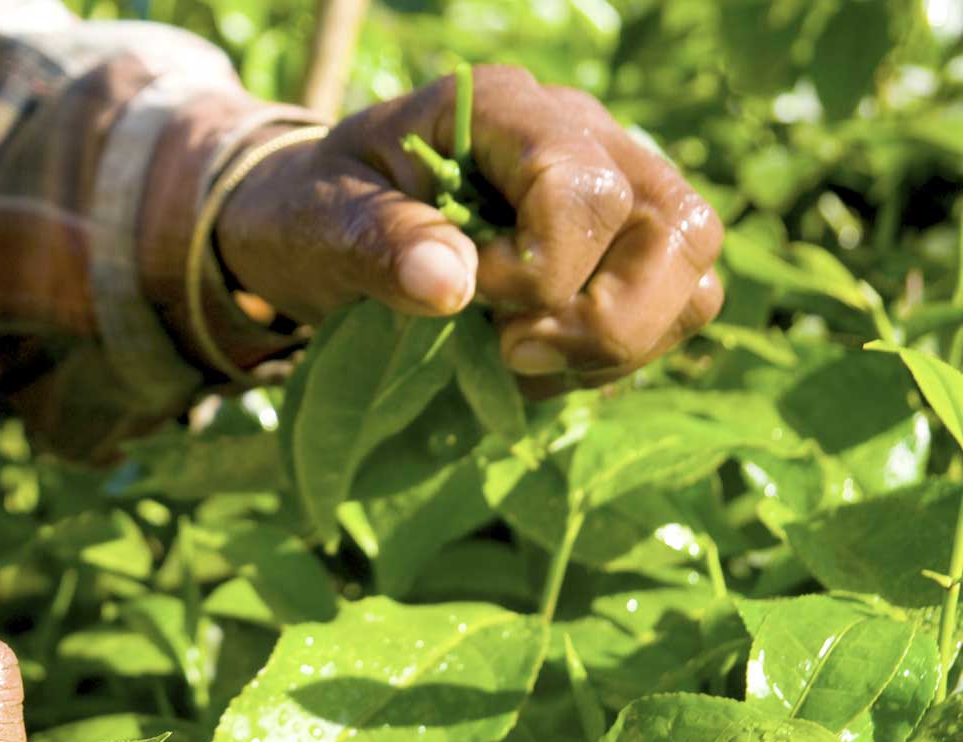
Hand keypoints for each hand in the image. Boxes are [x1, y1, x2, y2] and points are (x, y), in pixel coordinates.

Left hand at [214, 65, 723, 392]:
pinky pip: (672, 308)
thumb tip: (451, 284)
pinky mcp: (615, 250)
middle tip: (511, 354)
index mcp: (505, 109)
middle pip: (674, 228)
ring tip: (522, 362)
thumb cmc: (314, 212)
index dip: (541, 269)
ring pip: (692, 272)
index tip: (468, 300)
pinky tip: (541, 366)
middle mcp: (582, 136)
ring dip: (620, 343)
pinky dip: (617, 357)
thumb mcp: (319, 223)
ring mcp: (612, 190)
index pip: (585, 186)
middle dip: (605, 318)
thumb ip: (380, 244)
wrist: (314, 225)